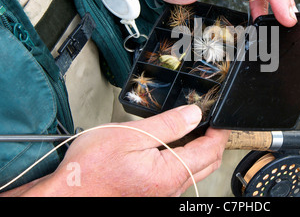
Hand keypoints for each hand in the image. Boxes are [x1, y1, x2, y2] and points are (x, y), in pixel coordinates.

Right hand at [18, 105, 228, 196]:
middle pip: (207, 164)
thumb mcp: (131, 135)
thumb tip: (194, 114)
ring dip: (199, 152)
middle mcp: (171, 189)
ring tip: (192, 130)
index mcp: (170, 173)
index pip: (209, 151)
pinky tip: (172, 148)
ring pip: (194, 172)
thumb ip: (168, 125)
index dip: (219, 132)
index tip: (220, 118)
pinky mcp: (152, 196)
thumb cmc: (91, 169)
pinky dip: (184, 161)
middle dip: (213, 142)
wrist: (68, 195)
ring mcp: (162, 195)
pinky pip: (178, 178)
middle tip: (210, 123)